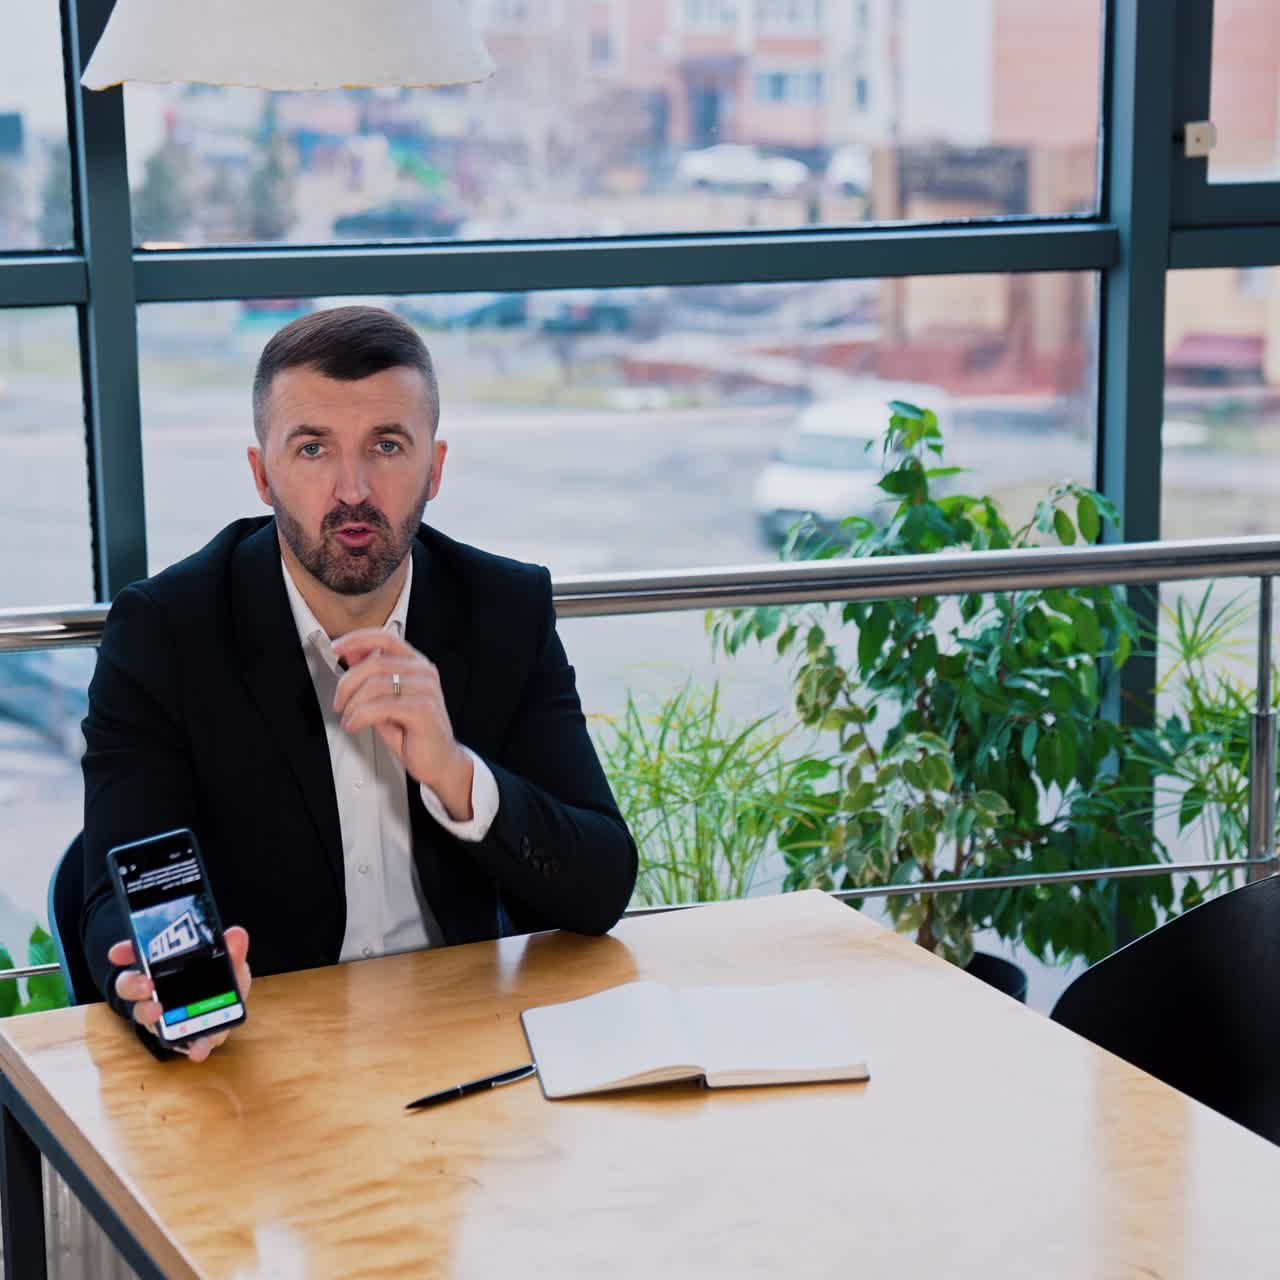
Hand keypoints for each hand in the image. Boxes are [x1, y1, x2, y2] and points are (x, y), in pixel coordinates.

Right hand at [109, 925, 250, 1062]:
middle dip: (133, 985)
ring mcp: (162, 1016)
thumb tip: (236, 934)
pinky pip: (182, 1044)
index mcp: (164, 966)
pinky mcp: (181, 1038)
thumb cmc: (223, 979)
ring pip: (145, 1015)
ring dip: (149, 1014)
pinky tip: (199, 1051)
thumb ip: (233, 950)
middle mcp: (156, 991)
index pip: (138, 955)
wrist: (228, 1009)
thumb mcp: (230, 961)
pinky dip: (191, 1047)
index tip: (117, 952)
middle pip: (131, 986)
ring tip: (157, 1013)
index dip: (126, 952)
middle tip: (145, 984)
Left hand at [331, 629, 473, 818]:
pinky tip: (355, 725)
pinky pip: (380, 707)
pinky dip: (360, 717)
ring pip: (374, 685)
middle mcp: (424, 672)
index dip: (357, 639)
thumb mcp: (386, 700)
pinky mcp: (423, 710)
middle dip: (346, 684)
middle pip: (374, 663)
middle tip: (339, 703)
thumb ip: (372, 677)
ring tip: (349, 720)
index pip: (385, 638)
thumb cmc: (413, 732)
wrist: (439, 761)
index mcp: (417, 664)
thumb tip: (351, 654)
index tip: (335, 647)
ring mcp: (426, 690)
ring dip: (352, 705)